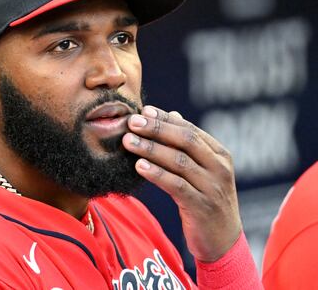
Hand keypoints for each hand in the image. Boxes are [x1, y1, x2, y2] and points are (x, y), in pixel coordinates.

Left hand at [122, 105, 241, 261]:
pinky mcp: (202, 206)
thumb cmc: (206, 199)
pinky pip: (176, 186)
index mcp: (219, 154)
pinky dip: (157, 174)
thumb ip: (188, 144)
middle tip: (132, 122)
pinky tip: (139, 166)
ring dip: (150, 149)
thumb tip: (172, 114)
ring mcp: (212, 187)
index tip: (143, 110)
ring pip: (179, 161)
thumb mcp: (202, 170)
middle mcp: (219, 167)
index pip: (189, 129)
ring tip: (128, 141)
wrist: (223, 241)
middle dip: (156, 129)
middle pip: (185, 141)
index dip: (165, 119)